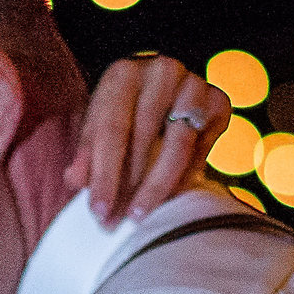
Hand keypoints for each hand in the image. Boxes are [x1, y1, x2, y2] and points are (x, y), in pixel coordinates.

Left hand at [66, 55, 232, 224]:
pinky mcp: (218, 102)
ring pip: (178, 144)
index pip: (111, 128)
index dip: (104, 174)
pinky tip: (168, 200)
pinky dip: (185, 179)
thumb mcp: (97, 132)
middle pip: (144, 135)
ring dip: (158, 186)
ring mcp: (193, 85)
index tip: (99, 211)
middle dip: (129, 186)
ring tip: (140, 215)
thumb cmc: (121, 117)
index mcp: (123, 74)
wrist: (161, 97)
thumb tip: (75, 179)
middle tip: (117, 222)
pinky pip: (203, 149)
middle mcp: (161, 71)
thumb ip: (85, 157)